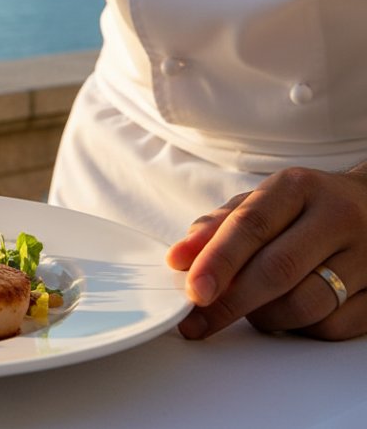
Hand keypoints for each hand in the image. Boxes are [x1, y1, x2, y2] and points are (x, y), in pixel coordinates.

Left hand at [166, 163, 366, 340]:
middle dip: (230, 302)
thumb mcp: (260, 202)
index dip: (218, 261)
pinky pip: (331, 327)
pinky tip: (290, 313)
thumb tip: (179, 260)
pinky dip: (300, 328)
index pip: (252, 226)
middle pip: (277, 270)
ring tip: (251, 307)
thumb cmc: (304, 207)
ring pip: (305, 305)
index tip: (193, 290)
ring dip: (265, 317)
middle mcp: (338, 218)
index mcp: (298, 188)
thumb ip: (216, 228)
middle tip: (198, 321)